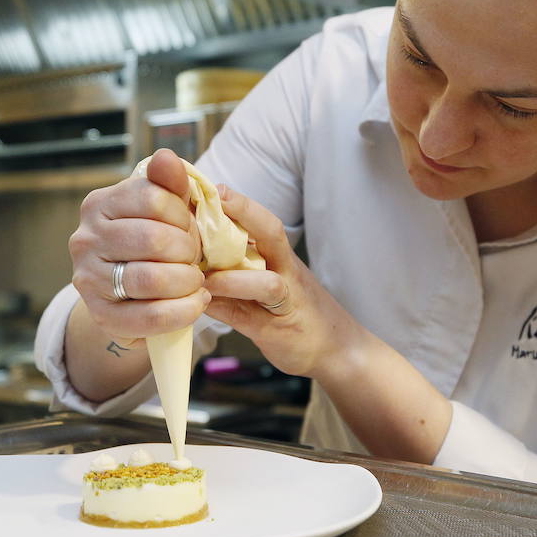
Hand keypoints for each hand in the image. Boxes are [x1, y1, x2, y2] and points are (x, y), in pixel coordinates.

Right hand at [67, 148, 209, 344]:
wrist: (126, 294)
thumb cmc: (150, 243)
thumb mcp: (162, 208)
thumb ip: (169, 183)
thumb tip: (167, 157)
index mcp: (99, 204)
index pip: (153, 198)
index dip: (183, 215)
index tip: (189, 227)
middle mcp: (86, 239)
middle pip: (154, 239)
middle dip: (188, 250)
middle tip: (195, 257)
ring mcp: (89, 279)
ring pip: (152, 278)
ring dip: (187, 281)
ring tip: (196, 281)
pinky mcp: (101, 316)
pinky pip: (151, 316)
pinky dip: (183, 310)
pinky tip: (195, 302)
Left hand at [202, 185, 363, 378]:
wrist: (341, 351)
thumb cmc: (298, 314)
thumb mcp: (269, 284)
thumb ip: (240, 268)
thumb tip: (196, 250)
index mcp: (283, 257)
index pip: (263, 221)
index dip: (239, 203)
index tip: (210, 186)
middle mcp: (287, 271)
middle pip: (272, 233)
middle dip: (244, 212)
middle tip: (215, 198)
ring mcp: (287, 301)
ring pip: (266, 281)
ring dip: (231, 277)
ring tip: (199, 274)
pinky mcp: (278, 330)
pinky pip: (251, 317)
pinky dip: (226, 309)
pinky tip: (201, 305)